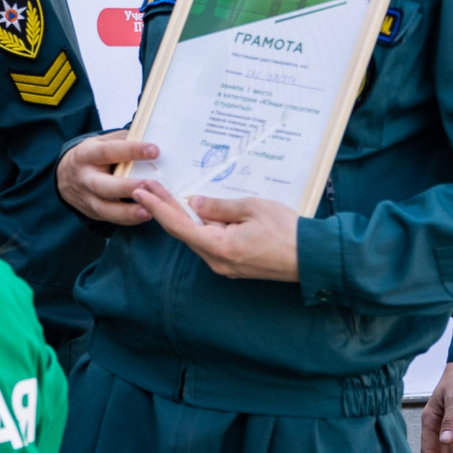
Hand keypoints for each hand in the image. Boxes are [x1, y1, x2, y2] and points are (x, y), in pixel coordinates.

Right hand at [58, 132, 159, 225]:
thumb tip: (151, 137)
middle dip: (126, 186)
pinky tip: (145, 215)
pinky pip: (111, 218)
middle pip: (103, 185)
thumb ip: (123, 140)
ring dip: (128, 211)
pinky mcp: (92, 212)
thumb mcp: (101, 142)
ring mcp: (87, 198)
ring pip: (105, 208)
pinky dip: (128, 219)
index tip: (154, 150)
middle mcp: (85, 178)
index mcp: (87, 154)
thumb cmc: (92, 156)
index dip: (131, 151)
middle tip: (149, 184)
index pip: (108, 151)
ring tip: (149, 210)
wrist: (64, 177)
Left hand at [133, 184, 299, 280]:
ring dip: (180, 217)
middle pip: (183, 232)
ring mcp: (225, 265)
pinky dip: (198, 226)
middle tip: (148, 187)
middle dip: (164, 208)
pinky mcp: (234, 264)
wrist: (311, 258)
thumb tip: (194, 204)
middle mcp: (217, 260)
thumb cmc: (287, 231)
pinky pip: (209, 242)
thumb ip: (219, 206)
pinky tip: (193, 211)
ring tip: (165, 194)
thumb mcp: (252, 208)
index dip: (157, 207)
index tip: (141, 192)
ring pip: (195, 237)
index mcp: (219, 246)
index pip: (178, 225)